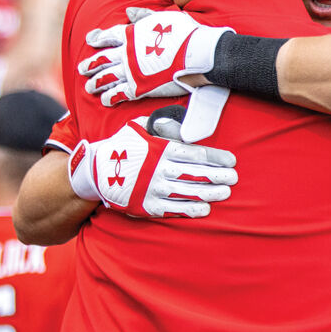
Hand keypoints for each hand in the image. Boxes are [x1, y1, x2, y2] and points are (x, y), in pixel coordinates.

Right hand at [68, 110, 236, 217]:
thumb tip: (184, 122)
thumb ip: (164, 125)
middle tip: (234, 179)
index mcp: (160, 149)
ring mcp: (152, 189)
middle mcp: (158, 169)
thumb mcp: (141, 127)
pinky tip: (204, 209)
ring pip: (187, 192)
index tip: (231, 161)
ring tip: (224, 193)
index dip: (216, 158)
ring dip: (208, 193)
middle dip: (217, 176)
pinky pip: (172, 209)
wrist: (96, 170)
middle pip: (195, 174)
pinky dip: (189, 209)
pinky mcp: (145, 205)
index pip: (195, 153)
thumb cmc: (126, 146)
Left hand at [79, 7, 233, 106]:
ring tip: (89, 87)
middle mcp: (127, 52)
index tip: (90, 40)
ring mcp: (131, 71)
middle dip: (90, 64)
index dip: (98, 38)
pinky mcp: (140, 87)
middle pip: (103, 59)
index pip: (109, 35)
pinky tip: (105, 100)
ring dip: (96, 82)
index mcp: (132, 34)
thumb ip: (143, 16)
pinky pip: (120, 93)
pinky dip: (111, 97)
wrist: (198, 54)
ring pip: (107, 77)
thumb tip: (128, 12)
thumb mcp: (164, 17)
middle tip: (81, 69)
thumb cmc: (186, 34)